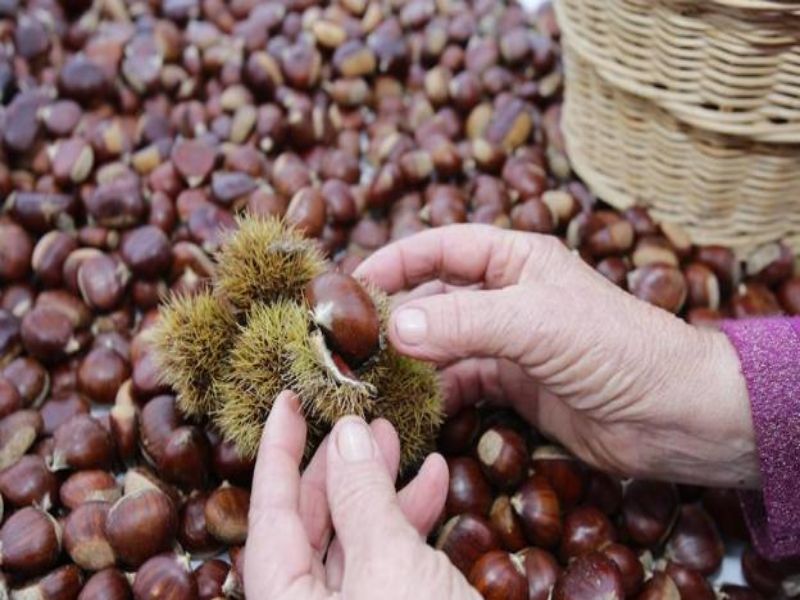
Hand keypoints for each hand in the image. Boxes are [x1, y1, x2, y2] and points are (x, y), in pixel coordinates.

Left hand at [244, 391, 479, 599]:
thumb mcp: (390, 568)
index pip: (268, 515)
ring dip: (379, 485)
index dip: (276, 453)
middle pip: (310, 524)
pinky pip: (391, 558)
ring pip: (355, 537)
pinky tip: (434, 480)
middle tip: (358, 420)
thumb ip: (362, 498)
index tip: (284, 403)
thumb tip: (347, 433)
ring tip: (399, 438)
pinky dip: (411, 518)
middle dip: (338, 466)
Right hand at [355, 225, 757, 487]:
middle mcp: (507, 295)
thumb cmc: (616, 347)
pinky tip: (411, 404)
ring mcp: (509, 342)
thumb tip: (392, 326)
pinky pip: (460, 382)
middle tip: (348, 338)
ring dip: (409, 357)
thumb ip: (462, 320)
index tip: (350, 284)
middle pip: (434, 296)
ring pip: (442, 343)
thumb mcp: (535, 322)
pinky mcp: (514, 384)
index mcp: (515, 258)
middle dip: (393, 314)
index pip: (440, 246)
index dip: (394, 261)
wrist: (672, 415)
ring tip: (368, 373)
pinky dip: (434, 392)